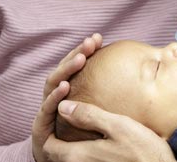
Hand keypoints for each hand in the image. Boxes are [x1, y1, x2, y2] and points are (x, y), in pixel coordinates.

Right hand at [32, 33, 102, 161]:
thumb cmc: (83, 138)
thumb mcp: (101, 116)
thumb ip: (110, 99)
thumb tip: (137, 82)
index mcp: (70, 92)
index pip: (76, 67)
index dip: (85, 51)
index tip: (99, 38)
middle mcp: (55, 97)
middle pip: (63, 70)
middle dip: (76, 54)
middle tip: (90, 42)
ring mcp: (46, 109)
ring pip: (52, 83)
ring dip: (66, 70)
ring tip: (80, 59)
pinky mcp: (39, 126)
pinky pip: (46, 108)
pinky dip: (55, 96)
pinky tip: (65, 86)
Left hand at [43, 100, 175, 161]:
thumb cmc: (143, 151)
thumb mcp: (118, 126)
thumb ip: (89, 116)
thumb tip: (62, 106)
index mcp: (78, 155)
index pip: (48, 145)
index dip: (50, 127)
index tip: (61, 109)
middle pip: (56, 153)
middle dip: (57, 135)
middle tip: (68, 115)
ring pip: (71, 158)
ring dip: (70, 143)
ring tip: (81, 124)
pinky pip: (83, 161)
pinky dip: (82, 150)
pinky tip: (96, 138)